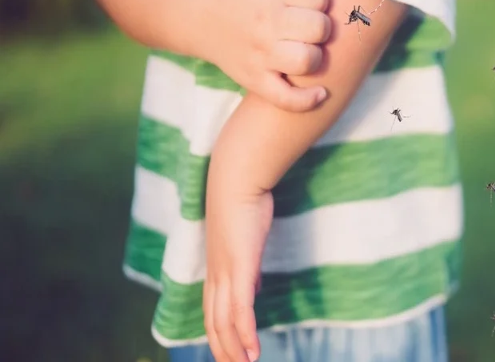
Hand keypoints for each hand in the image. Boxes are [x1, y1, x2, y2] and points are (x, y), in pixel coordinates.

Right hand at [195, 0, 331, 111]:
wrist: (190, 12)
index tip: (311, 1)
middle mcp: (266, 23)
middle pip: (318, 28)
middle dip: (322, 26)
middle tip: (310, 26)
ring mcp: (259, 54)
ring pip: (307, 61)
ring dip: (316, 56)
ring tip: (308, 49)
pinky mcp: (253, 79)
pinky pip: (285, 97)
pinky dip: (306, 100)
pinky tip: (319, 93)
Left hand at [204, 161, 272, 361]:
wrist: (236, 179)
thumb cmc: (244, 202)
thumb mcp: (246, 239)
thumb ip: (248, 265)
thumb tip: (253, 284)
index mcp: (216, 268)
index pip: (213, 311)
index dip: (219, 334)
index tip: (229, 351)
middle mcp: (216, 275)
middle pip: (214, 323)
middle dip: (223, 349)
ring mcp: (225, 272)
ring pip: (223, 322)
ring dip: (233, 349)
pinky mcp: (239, 268)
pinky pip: (241, 310)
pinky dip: (245, 333)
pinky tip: (253, 350)